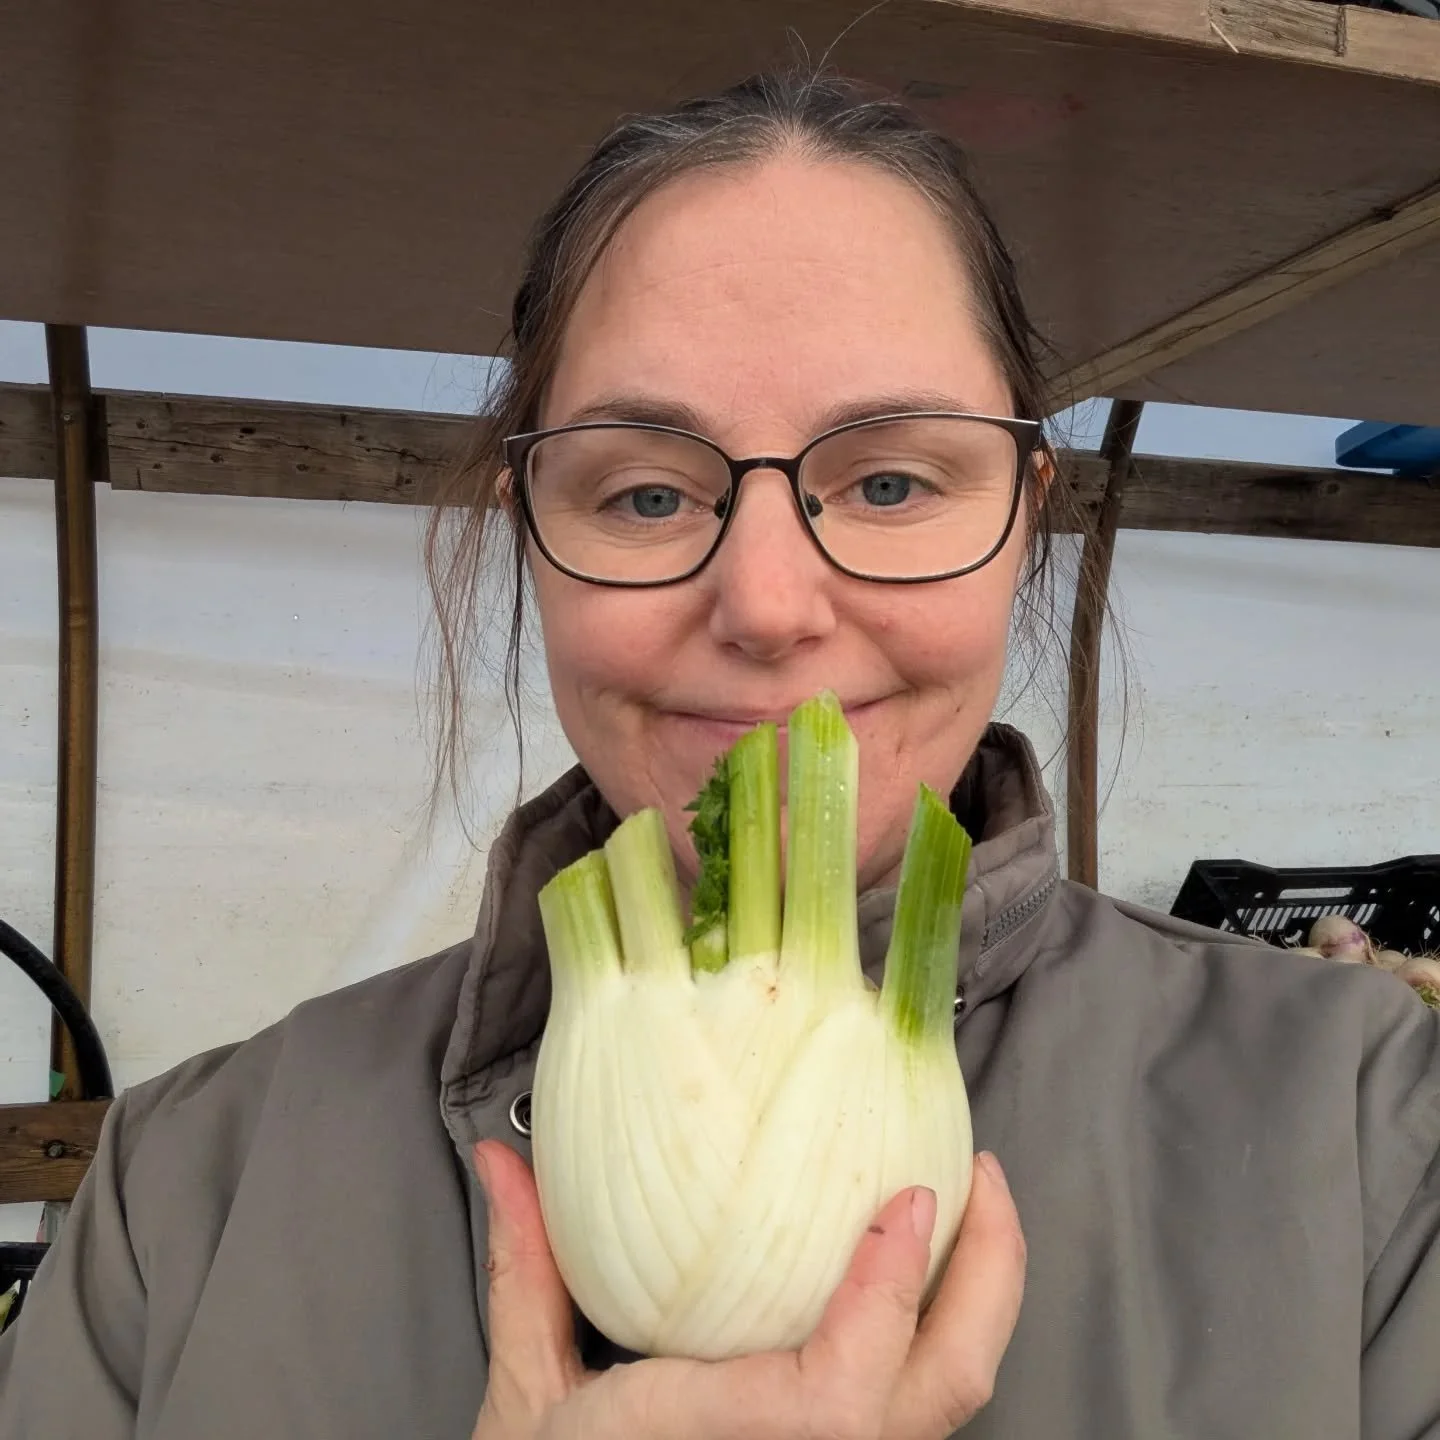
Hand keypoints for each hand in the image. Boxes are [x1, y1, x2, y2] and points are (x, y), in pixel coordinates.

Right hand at [470, 1142, 1025, 1439]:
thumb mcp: (531, 1395)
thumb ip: (527, 1273)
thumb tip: (501, 1162)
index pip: (841, 1395)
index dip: (888, 1292)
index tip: (912, 1197)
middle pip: (944, 1387)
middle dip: (992, 1270)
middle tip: (979, 1173)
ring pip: (951, 1399)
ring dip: (981, 1291)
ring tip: (972, 1206)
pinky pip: (924, 1403)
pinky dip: (944, 1328)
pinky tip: (928, 1275)